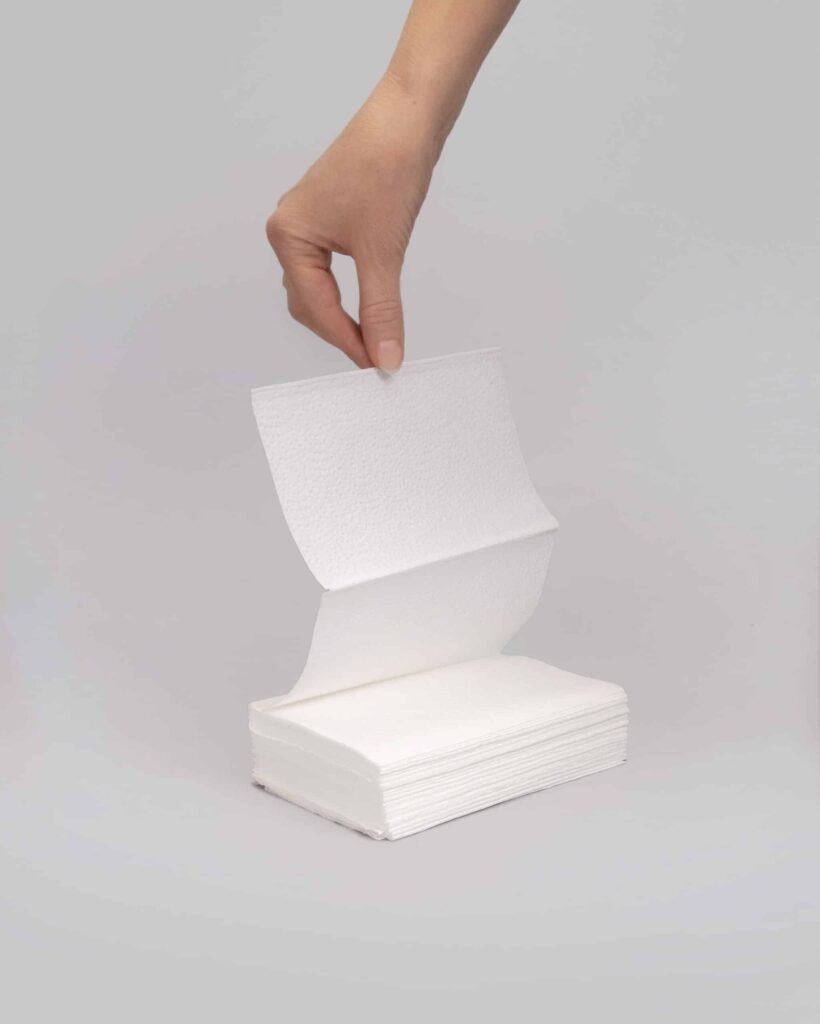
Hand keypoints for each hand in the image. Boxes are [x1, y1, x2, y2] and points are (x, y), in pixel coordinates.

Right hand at [266, 77, 439, 371]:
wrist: (409, 116)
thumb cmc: (387, 168)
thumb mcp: (384, 252)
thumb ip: (382, 310)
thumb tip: (385, 358)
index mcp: (288, 235)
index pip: (315, 307)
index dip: (347, 341)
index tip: (375, 367)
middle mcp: (290, 230)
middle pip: (309, 304)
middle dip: (341, 332)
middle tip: (376, 358)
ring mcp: (309, 224)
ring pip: (318, 289)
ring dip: (344, 316)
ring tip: (376, 339)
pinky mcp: (331, 219)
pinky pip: (331, 271)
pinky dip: (349, 295)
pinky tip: (372, 307)